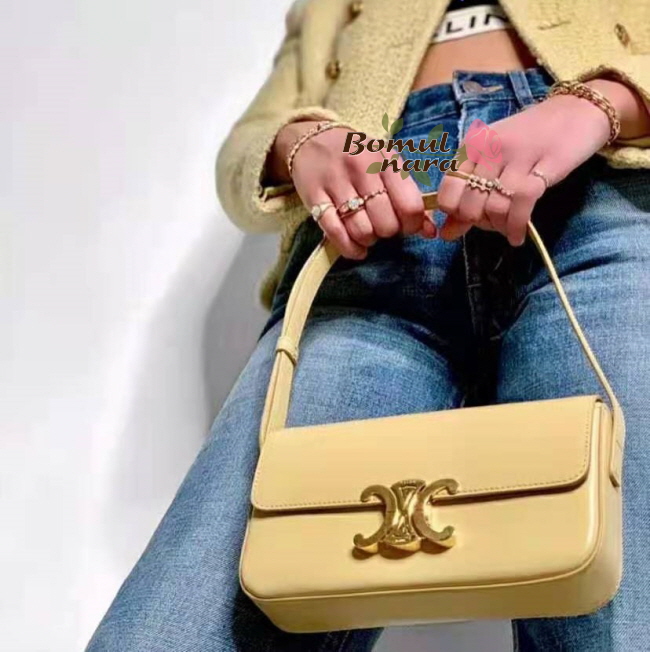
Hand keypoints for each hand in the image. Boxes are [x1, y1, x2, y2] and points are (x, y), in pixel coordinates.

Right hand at [272, 120, 435, 259]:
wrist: (310, 139)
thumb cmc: (356, 155)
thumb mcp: (386, 164)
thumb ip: (409, 195)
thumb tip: (430, 231)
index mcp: (385, 159)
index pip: (409, 205)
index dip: (412, 225)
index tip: (406, 225)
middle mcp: (361, 169)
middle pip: (386, 223)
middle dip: (388, 232)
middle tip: (383, 226)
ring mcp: (336, 183)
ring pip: (362, 231)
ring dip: (368, 240)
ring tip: (368, 232)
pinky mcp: (314, 198)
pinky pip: (336, 234)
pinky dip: (350, 248)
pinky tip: (356, 248)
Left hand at [436, 92, 611, 245]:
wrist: (578, 108)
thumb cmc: (530, 138)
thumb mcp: (494, 160)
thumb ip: (468, 194)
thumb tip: (446, 234)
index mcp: (473, 145)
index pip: (448, 188)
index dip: (455, 212)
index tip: (469, 220)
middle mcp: (491, 147)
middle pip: (470, 202)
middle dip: (478, 223)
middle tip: (493, 225)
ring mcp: (518, 154)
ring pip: (495, 205)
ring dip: (499, 226)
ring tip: (507, 229)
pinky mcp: (546, 163)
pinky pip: (522, 202)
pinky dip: (516, 226)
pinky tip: (518, 236)